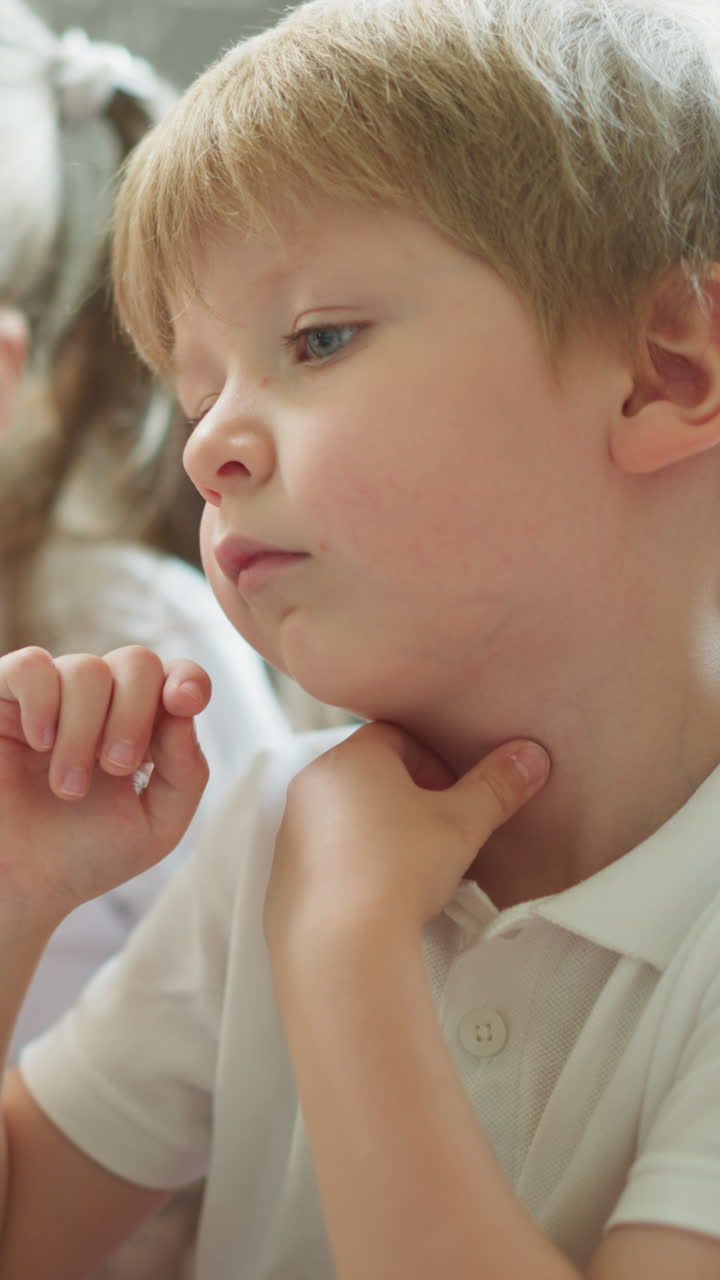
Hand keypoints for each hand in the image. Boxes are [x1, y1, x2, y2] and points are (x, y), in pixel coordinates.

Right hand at [0, 645, 209, 936]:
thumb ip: (185, 770)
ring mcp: (53, 696)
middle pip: (137, 662)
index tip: (183, 702)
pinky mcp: (3, 699)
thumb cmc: (84, 856)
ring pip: (87, 669)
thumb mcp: (156, 825)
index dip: (188, 678)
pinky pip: (31, 665)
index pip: (176, 675)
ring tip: (68, 786)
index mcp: (143, 726)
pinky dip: (43, 701)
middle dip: (134, 715)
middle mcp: (100, 703)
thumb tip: (183, 711)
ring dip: (84, 731)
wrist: (18, 886)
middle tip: (116, 769)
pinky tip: (40, 742)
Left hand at [265, 722, 549, 950]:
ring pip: (346, 813)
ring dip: (379, 828)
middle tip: (440, 829)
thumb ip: (496, 786)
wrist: (342, 946)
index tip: (454, 793)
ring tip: (413, 864)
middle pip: (368, 773)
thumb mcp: (462, 824)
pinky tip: (380, 892)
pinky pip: (325, 852)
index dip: (432, 760)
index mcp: (350, 758)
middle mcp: (312, 784)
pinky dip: (352, 861)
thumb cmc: (400, 871)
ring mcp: (291, 830)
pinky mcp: (283, 873)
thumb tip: (530, 756)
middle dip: (408, 794)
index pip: (395, 735)